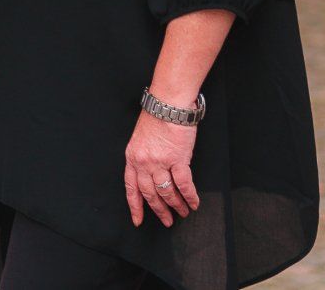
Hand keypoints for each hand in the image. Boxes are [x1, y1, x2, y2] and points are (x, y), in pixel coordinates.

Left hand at [124, 109, 198, 226]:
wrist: (168, 103)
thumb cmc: (156, 116)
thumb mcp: (141, 138)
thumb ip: (143, 157)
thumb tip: (153, 175)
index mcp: (132, 157)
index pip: (131, 188)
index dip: (135, 206)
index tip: (138, 220)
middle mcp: (144, 162)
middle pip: (150, 194)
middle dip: (159, 210)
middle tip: (167, 221)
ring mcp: (160, 162)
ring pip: (167, 192)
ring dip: (176, 205)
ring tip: (182, 212)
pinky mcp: (177, 159)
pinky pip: (184, 184)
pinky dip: (189, 196)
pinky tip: (193, 203)